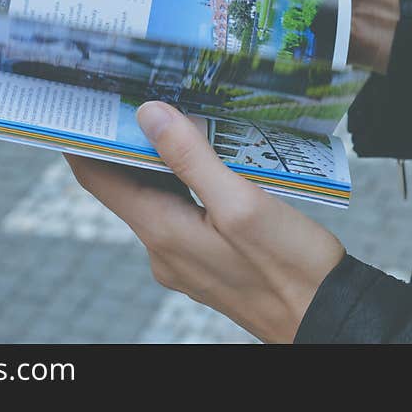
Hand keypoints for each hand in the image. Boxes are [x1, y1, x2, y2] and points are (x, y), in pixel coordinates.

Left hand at [65, 101, 344, 342]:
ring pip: (157, 196)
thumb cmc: (290, 268)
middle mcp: (163, 247)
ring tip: (178, 115)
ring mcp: (183, 256)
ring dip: (162, 159)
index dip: (85, 139)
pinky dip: (185, 181)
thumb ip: (192, 159)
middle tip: (139, 93)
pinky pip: (182, 211)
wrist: (326, 317)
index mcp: (162, 231)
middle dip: (130, 141)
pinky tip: (210, 159)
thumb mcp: (242, 204)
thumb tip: (150, 115)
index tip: (87, 102)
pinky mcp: (206, 258)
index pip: (98, 178)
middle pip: (127, 184)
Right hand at [146, 0, 399, 73]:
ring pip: (182, 38)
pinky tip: (165, 70)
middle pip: (166, 7)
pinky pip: (208, 64)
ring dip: (159, 42)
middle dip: (138, 12)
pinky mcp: (239, 61)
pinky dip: (189, 65)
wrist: (357, 10)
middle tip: (106, 20)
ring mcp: (225, 33)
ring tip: (126, 48)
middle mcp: (213, 0)